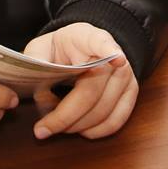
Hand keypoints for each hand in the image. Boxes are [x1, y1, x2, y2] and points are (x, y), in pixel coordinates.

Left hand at [21, 24, 138, 141]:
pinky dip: (96, 131)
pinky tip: (80, 130)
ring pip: (103, 111)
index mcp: (88, 37)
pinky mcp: (131, 92)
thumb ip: (36, 64)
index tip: (116, 58)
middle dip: (64, 116)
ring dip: (77, 126)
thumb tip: (38, 91)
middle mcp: (114, 54)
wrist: (81, 49)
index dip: (108, 50)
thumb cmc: (59, 51)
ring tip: (56, 127)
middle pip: (91, 91)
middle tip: (41, 129)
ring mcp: (125, 74)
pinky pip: (116, 120)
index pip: (100, 42)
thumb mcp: (41, 48)